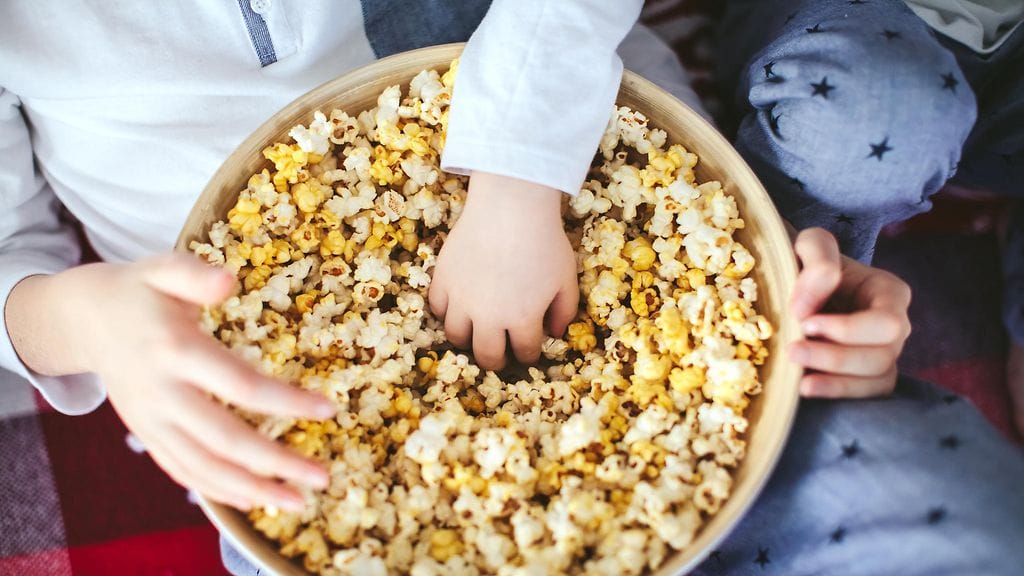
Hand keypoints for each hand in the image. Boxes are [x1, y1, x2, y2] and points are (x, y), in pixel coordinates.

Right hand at [9, 255, 335, 510]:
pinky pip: (181, 471)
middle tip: (322, 478)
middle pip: (224, 439)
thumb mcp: (163, 268)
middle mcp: (162, 393)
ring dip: (252, 489)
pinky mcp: (145, 434)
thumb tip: (229, 279)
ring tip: (297, 503)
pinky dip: (217, 490)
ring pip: (202, 467)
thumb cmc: (139, 290)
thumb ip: (194, 274)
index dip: (284, 401)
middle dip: (275, 462)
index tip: (329, 411)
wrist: (85, 319)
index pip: (238, 384)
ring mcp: (151, 421)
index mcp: (174, 350)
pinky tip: (253, 500)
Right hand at [428, 172, 578, 370]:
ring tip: (475, 331)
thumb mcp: (566, 278)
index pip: (524, 352)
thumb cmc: (545, 241)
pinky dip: (446, 312)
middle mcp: (489, 317)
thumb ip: (564, 311)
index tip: (528, 351)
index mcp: (523, 320)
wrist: (510, 206)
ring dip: (468, 339)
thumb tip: (554, 333)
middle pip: (486, 356)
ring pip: (456, 337)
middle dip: (495, 361)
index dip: (528, 355)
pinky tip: (458, 306)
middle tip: (499, 355)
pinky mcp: (443, 280)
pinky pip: (437, 308)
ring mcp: (462, 300)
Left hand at [788, 228, 911, 397]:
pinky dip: (837, 393)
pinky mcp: (867, 376)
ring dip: (834, 380)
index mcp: (889, 292)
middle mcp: (895, 326)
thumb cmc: (808, 263)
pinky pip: (866, 393)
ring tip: (795, 374)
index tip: (805, 322)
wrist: (796, 283)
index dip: (848, 329)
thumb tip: (807, 308)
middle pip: (883, 355)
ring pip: (877, 378)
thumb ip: (818, 259)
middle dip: (836, 357)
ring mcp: (885, 354)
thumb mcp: (810, 244)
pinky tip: (804, 387)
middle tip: (792, 350)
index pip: (887, 322)